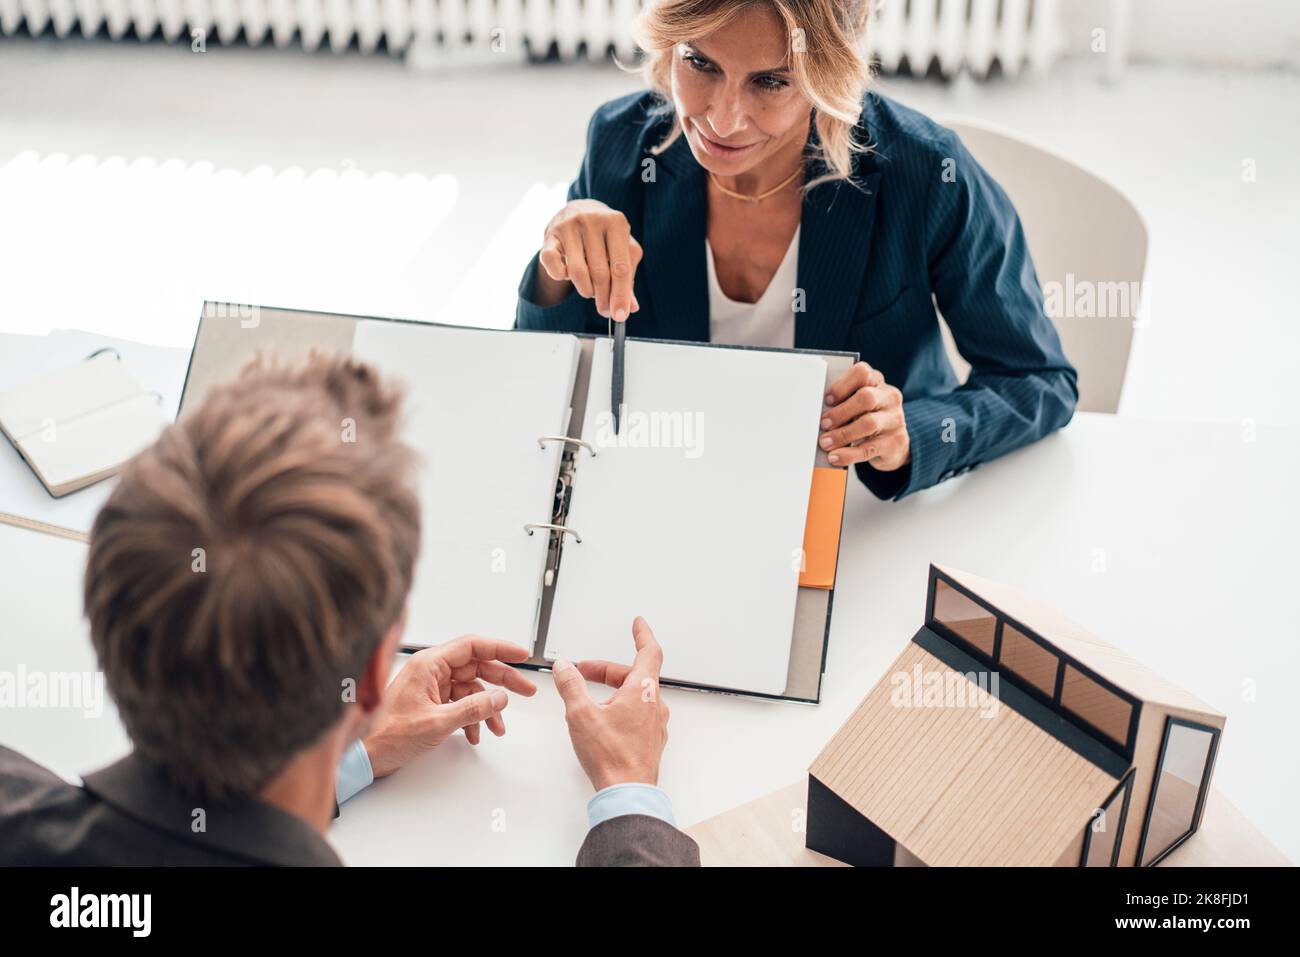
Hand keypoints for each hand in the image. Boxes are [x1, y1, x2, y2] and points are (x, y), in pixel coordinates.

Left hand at [363, 636, 537, 778]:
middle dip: (502, 680)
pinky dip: (472, 718)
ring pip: (471, 688)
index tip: (521, 655)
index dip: (500, 648)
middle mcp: (431, 671)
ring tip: (498, 726)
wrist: (364, 755)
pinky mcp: (430, 702)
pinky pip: (460, 703)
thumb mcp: (437, 723)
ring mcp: (431, 686)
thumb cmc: (387, 734)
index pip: (473, 646)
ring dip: (487, 708)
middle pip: (476, 667)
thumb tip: (500, 697)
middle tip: (524, 690)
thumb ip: (473, 708)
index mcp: (429, 664)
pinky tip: (475, 734)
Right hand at [535, 199, 642, 320]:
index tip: (620, 315)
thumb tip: (631, 308)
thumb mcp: (622, 250)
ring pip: (578, 272)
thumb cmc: (605, 236)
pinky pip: (552, 263)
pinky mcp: (550, 236)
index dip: (621, 295)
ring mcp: (569, 226)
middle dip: (603, 298)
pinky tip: (566, 277)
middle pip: (600, 273)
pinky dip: (559, 276)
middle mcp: (592, 221)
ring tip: (589, 291)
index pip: (620, 268)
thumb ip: (627, 277)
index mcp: (616, 223)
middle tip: (604, 310)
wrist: (579, 211)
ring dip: (585, 290)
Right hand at [552, 617, 668, 791]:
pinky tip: (602, 721)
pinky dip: (619, 708)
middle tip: (583, 671)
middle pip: (633, 675)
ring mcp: (654, 725)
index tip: (638, 624)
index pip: (649, 651)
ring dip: (612, 690)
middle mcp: (654, 705)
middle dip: (606, 670)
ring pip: (634, 696)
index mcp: (643, 691)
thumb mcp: (581, 714)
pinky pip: (636, 714)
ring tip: (587, 699)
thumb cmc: (611, 757)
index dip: (642, 634)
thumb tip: (564, 667)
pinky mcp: (650, 741)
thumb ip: (571, 685)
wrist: (627, 793)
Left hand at [819, 361, 910, 470]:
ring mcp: (895, 419)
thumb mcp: (857, 405)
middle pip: (866, 398)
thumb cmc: (866, 418)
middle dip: (840, 412)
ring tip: (825, 442)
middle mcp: (889, 397)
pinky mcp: (894, 442)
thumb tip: (816, 414)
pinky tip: (835, 456)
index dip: (842, 385)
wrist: (893, 443)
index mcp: (876, 382)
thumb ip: (841, 403)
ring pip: (868, 424)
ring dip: (842, 434)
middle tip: (822, 423)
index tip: (827, 399)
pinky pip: (869, 448)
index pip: (862, 373)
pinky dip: (848, 454)